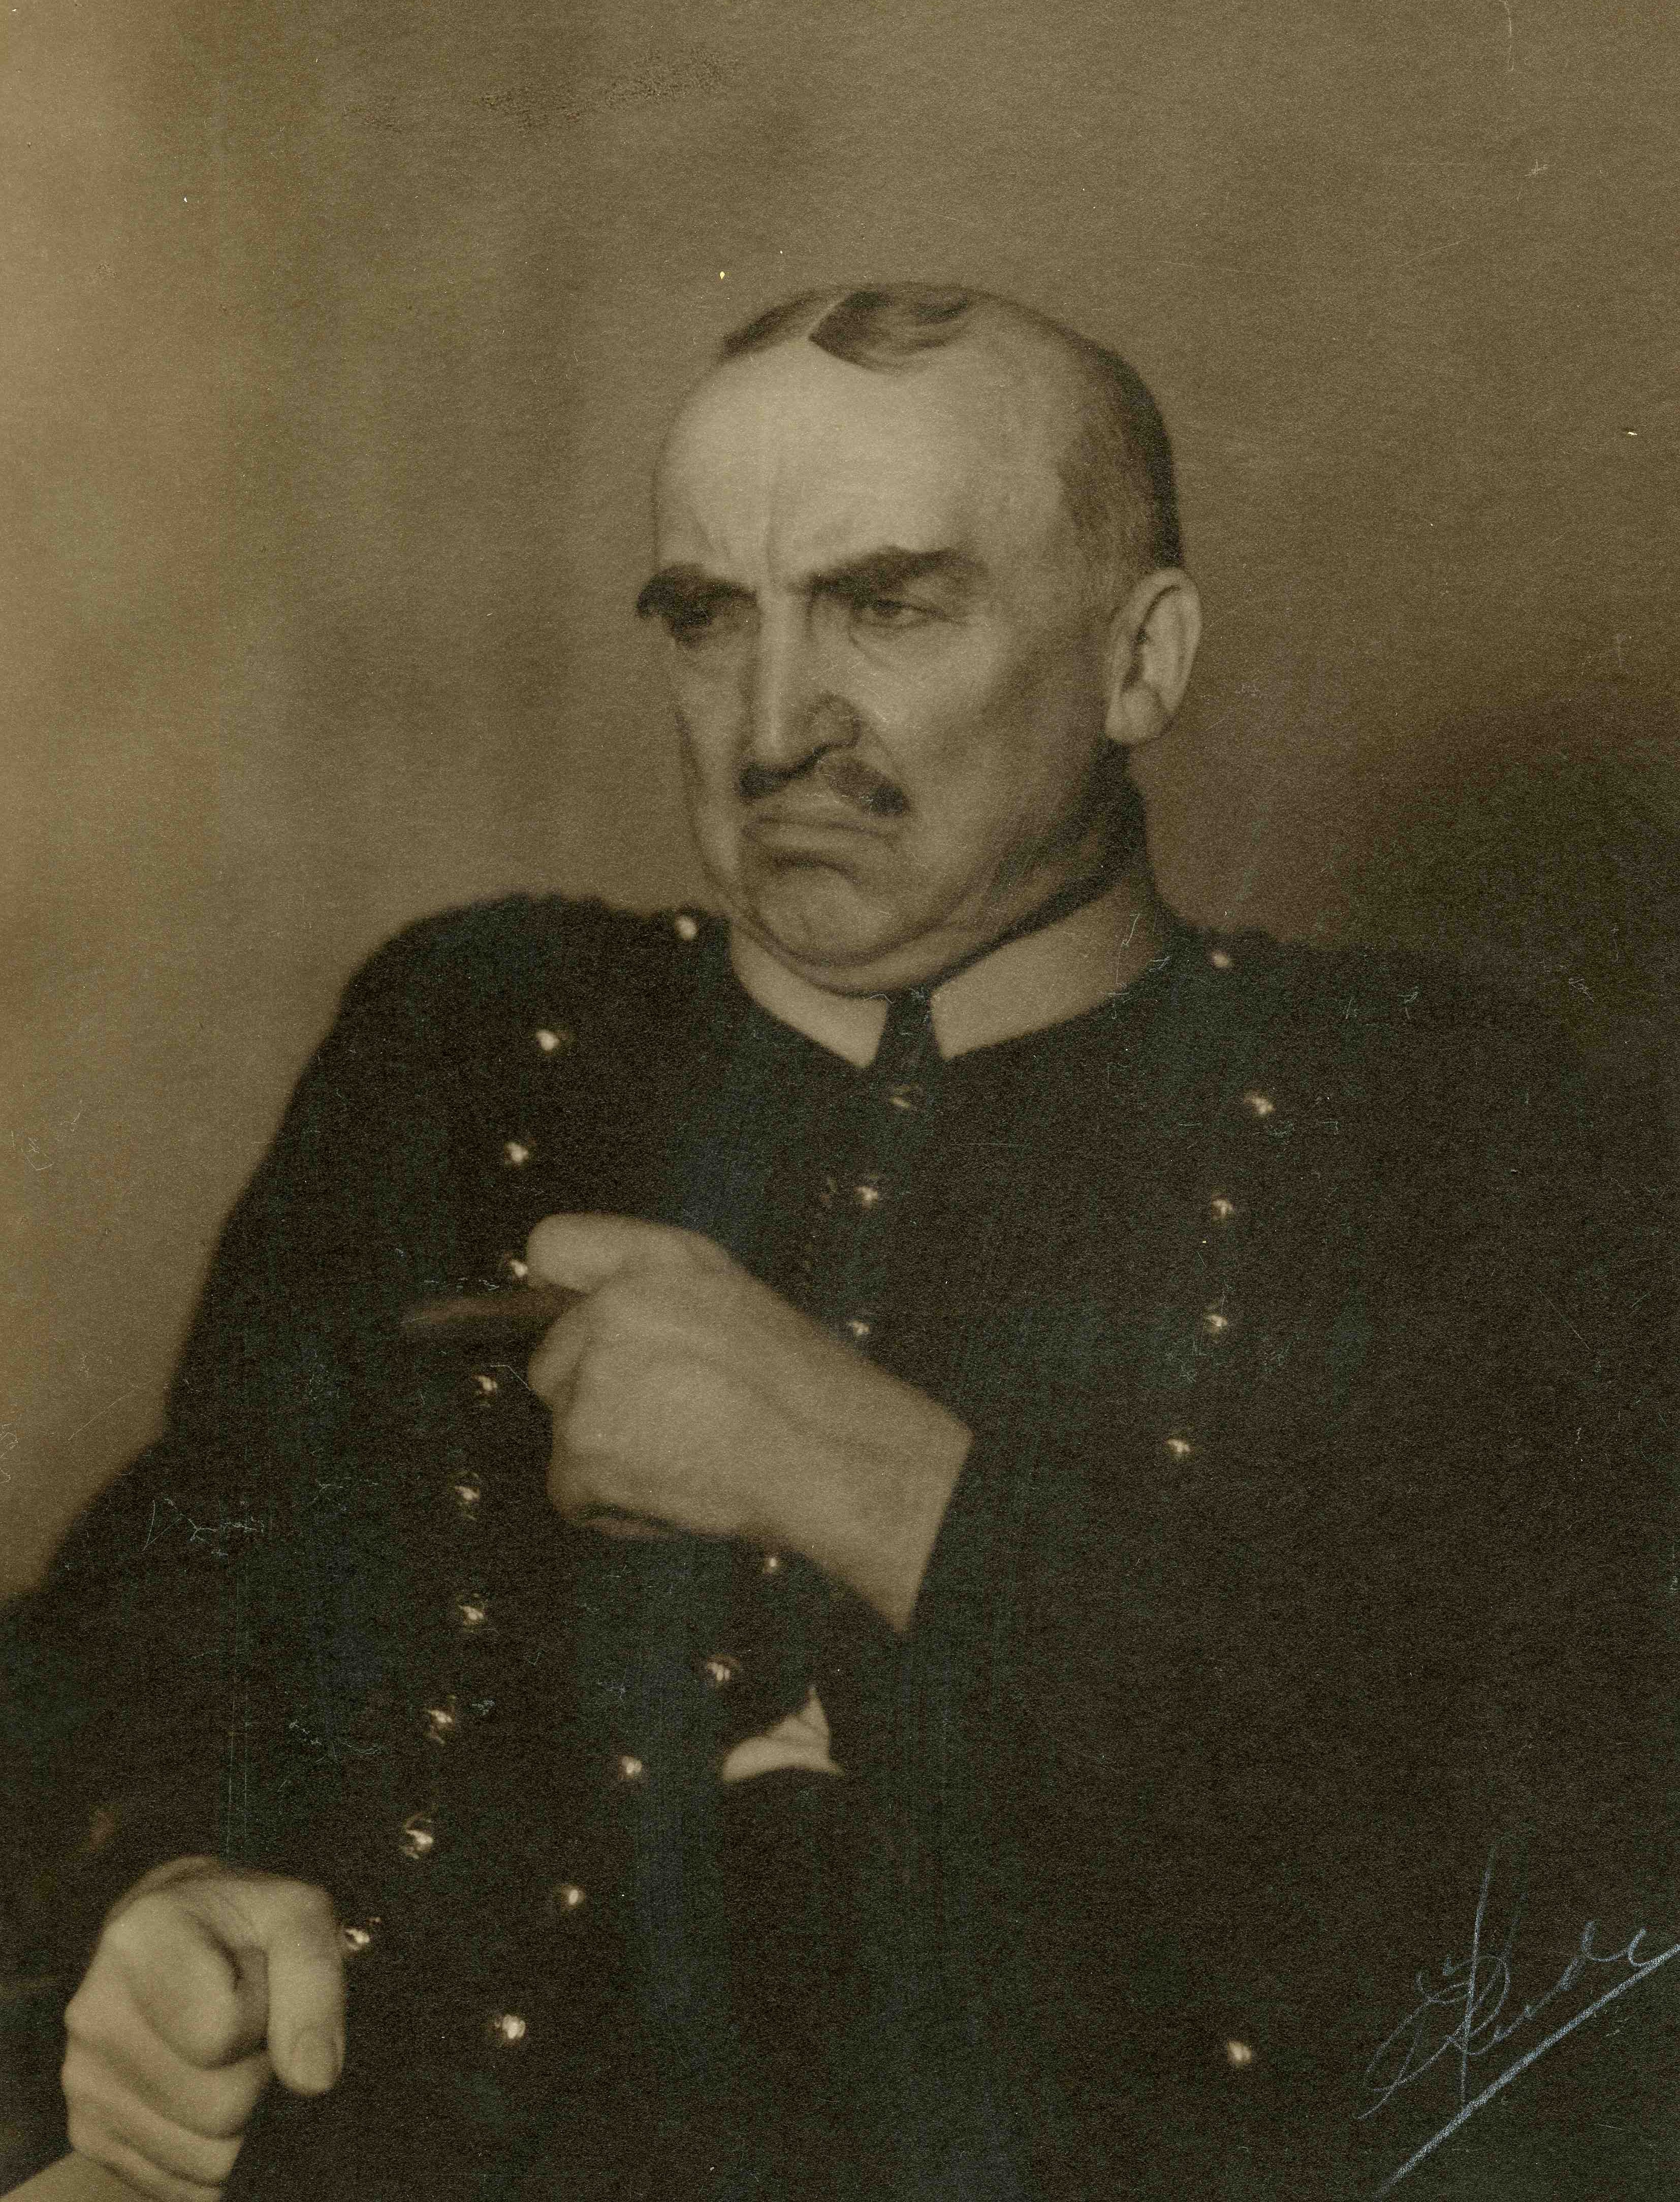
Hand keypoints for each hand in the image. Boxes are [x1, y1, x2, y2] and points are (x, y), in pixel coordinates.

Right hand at [62, 1858, 343, 2199]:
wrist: (180, 1929)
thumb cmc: (248, 1923)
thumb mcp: (300, 1918)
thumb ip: (316, 1984)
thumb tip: (312, 2078)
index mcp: (141, 1939)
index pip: (222, 2033)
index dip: (267, 2015)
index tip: (260, 1980)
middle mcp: (95, 2012)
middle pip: (220, 2108)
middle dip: (259, 2075)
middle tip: (251, 2025)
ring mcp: (83, 2079)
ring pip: (205, 2157)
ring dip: (239, 2117)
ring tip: (225, 2052)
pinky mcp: (88, 2129)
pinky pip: (177, 2183)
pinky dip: (208, 2152)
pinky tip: (205, 2087)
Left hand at [524, 1215, 970, 1631]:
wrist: (833, 1457)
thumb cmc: (803, 1388)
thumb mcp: (733, 1296)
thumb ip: (654, 1292)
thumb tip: (591, 1320)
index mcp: (654, 1260)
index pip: (552, 1246)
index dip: (556, 1292)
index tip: (581, 1326)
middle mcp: (610, 1308)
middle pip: (551, 1361)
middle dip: (594, 1397)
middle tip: (669, 1419)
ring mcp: (591, 1380)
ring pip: (566, 1430)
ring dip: (611, 1457)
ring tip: (686, 1456)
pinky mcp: (582, 1450)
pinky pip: (570, 1491)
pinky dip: (613, 1508)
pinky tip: (674, 1493)